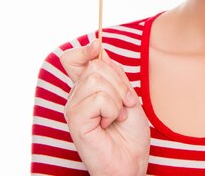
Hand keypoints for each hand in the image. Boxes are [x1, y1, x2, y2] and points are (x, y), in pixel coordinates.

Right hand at [60, 39, 149, 175]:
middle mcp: (76, 97)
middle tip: (126, 104)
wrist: (132, 160)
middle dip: (120, 83)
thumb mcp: (127, 95)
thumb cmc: (129, 133)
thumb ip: (113, 74)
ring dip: (118, 98)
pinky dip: (112, 110)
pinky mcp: (75, 120)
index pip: (72, 60)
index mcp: (86, 89)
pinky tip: (108, 124)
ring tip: (117, 116)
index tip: (96, 45)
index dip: (83, 49)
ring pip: (97, 79)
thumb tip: (99, 50)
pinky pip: (98, 98)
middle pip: (96, 65)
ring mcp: (73, 108)